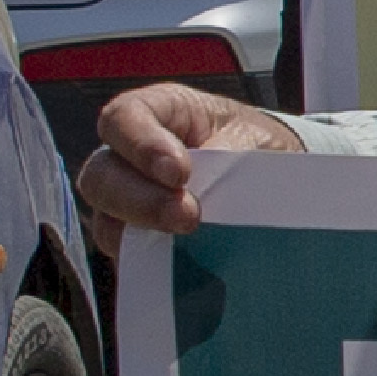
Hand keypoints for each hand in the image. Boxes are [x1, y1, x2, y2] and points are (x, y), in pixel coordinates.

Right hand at [79, 83, 303, 254]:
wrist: (275, 178)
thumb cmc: (258, 147)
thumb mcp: (252, 141)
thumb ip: (226, 160)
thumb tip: (211, 198)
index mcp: (158, 113)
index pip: (122, 118)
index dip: (141, 145)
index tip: (179, 173)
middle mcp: (128, 154)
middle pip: (101, 175)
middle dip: (142, 200)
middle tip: (187, 217)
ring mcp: (126, 198)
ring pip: (106, 218)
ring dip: (142, 232)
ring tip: (187, 240)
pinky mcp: (136, 236)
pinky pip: (125, 252)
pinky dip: (148, 258)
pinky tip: (177, 263)